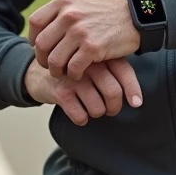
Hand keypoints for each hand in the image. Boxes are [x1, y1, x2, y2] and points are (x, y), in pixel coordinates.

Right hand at [24, 58, 142, 125]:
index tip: (136, 103)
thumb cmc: (74, 70)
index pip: (124, 72)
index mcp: (100, 56)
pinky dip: (82, 119)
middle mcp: (88, 64)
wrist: (38, 71)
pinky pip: (80, 115)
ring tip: (93, 110)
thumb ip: (113, 71)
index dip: (133, 90)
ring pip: (97, 107)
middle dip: (114, 107)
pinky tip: (79, 113)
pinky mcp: (60, 91)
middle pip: (112, 92)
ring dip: (98, 113)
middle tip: (111, 110)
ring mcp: (73, 77)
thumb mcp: (93, 64)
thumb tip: (137, 100)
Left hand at [28, 0, 140, 79]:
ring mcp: (80, 31)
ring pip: (54, 59)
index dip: (34, 39)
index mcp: (64, 2)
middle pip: (41, 44)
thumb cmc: (108, 14)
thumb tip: (39, 31)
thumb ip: (61, 14)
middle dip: (43, 59)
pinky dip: (74, 75)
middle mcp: (69, 14)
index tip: (41, 48)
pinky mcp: (92, 47)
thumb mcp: (81, 4)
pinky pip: (73, 68)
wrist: (136, 17)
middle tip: (52, 65)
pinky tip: (80, 73)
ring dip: (57, 71)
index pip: (35, 22)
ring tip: (64, 72)